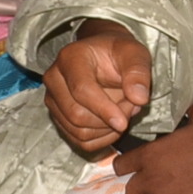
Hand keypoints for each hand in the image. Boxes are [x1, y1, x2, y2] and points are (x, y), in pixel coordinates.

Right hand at [43, 20, 151, 153]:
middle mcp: (54, 79)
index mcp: (70, 58)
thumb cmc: (118, 53)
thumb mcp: (134, 53)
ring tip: (123, 112)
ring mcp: (53, 100)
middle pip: (76, 115)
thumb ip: (138, 72)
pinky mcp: (58, 117)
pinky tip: (114, 125)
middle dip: (108, 120)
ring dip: (107, 130)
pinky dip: (101, 139)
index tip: (123, 122)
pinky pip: (79, 141)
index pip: (81, 90)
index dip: (104, 110)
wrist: (105, 56)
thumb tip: (139, 98)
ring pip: (78, 131)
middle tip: (131, 108)